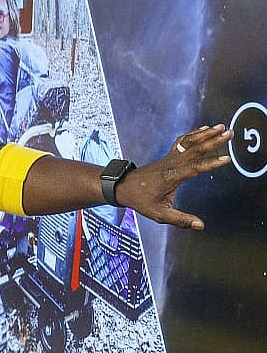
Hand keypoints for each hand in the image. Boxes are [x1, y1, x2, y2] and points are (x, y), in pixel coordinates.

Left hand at [117, 124, 232, 229]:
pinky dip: (194, 134)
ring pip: (189, 142)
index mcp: (172, 177)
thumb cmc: (141, 200)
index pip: (194, 168)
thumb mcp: (159, 214)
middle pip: (195, 149)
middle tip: (229, 134)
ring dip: (206, 134)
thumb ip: (181, 220)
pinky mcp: (168, 156)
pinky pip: (182, 141)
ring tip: (221, 126)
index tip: (226, 159)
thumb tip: (200, 225)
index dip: (211, 164)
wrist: (122, 187)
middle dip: (213, 141)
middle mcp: (172, 164)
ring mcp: (169, 158)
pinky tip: (204, 129)